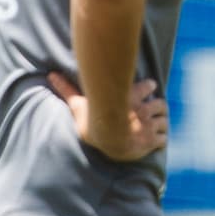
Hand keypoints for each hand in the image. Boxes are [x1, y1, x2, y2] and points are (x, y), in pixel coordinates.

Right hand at [48, 74, 166, 161]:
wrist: (108, 138)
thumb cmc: (92, 120)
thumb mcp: (79, 104)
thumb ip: (68, 90)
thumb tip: (51, 74)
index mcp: (131, 97)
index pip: (149, 86)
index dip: (149, 87)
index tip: (148, 88)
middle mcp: (143, 109)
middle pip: (160, 104)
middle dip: (158, 107)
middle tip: (154, 111)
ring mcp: (149, 125)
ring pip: (164, 120)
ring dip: (161, 122)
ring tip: (157, 125)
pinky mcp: (152, 140)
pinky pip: (163, 138)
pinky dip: (161, 139)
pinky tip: (156, 141)